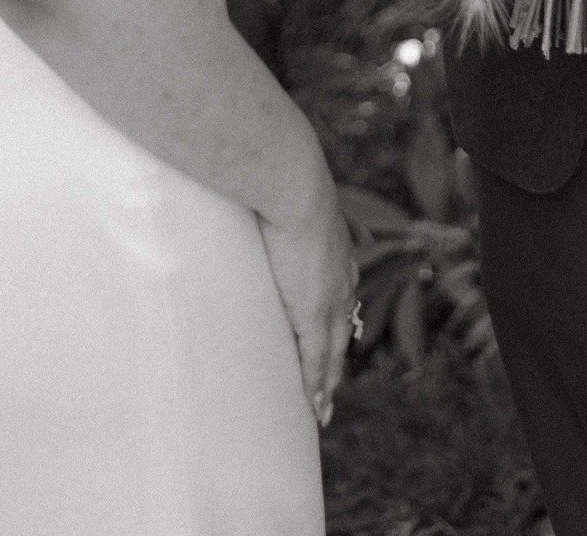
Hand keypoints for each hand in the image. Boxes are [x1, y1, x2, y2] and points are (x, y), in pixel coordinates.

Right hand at [258, 150, 357, 426]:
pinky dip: (316, 385)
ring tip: (323, 407)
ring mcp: (329, 297)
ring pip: (333, 352)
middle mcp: (340, 277)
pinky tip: (314, 406)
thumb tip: (244, 192)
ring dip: (328, 381)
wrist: (292, 183)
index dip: (336, 318)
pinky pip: (317, 360)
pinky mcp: (314, 314)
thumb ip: (268, 203)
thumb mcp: (281, 195)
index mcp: (334, 249)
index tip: (334, 336)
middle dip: (336, 360)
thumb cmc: (279, 178)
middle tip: (331, 387)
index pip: (340, 293)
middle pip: (342, 330)